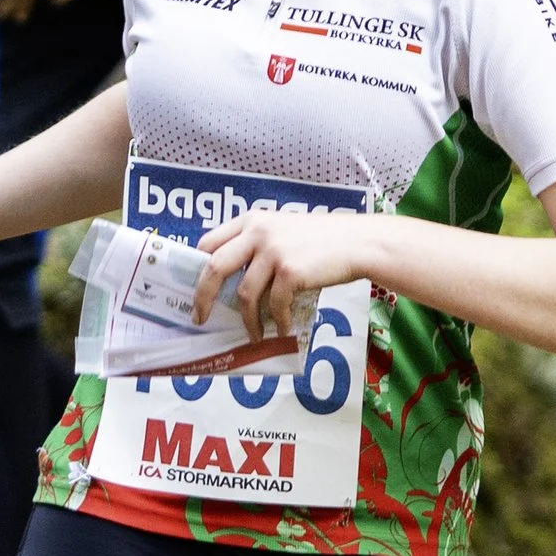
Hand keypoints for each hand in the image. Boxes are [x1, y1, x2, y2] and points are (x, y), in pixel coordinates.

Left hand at [197, 206, 371, 344]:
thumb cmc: (323, 240)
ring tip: (254, 335)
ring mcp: (274, 251)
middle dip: (203, 297)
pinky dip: (277, 321)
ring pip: (244, 294)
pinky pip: (274, 304)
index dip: (198, 267)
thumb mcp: (284, 230)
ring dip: (248, 320)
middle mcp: (258, 232)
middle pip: (215, 267)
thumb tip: (236, 281)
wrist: (358, 242)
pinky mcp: (291, 271)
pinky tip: (283, 330)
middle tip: (200, 318)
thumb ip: (259, 245)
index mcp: (252, 220)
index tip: (196, 287)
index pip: (210, 242)